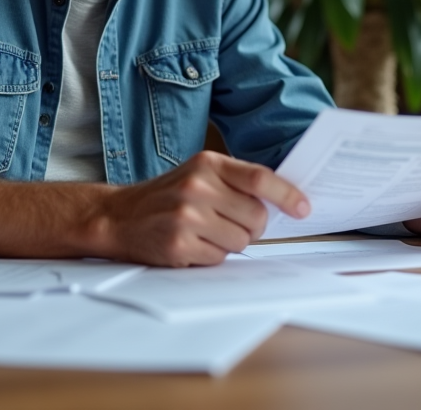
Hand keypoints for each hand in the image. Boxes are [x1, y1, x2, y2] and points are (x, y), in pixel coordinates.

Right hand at [95, 150, 309, 267]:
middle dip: (251, 227)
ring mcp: (187, 216)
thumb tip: (280, 203)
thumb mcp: (198, 174)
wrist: (117, 216)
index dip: (287, 195)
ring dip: (229, 243)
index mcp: (207, 164)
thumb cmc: (165, 196)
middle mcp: (197, 186)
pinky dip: (210, 256)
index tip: (303, 209)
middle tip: (227, 223)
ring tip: (203, 232)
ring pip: (241, 241)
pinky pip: (218, 258)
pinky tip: (190, 244)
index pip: (260, 178)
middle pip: (256, 217)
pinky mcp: (178, 244)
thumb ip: (234, 182)